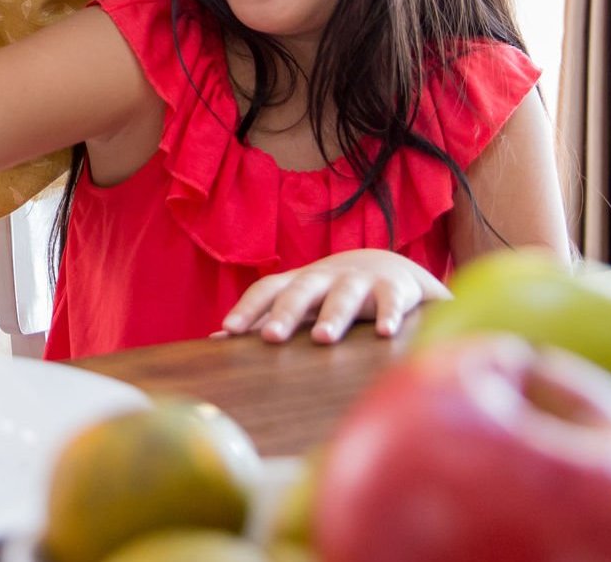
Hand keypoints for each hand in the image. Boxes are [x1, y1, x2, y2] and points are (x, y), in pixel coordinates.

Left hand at [219, 249, 447, 343]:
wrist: (391, 270)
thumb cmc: (332, 295)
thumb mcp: (301, 303)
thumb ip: (265, 319)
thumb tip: (216, 340)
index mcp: (299, 282)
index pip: (268, 289)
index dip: (248, 308)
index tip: (229, 332)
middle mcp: (326, 277)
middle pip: (301, 290)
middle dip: (285, 312)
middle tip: (271, 338)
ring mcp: (361, 280)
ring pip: (344, 294)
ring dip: (332, 315)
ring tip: (322, 338)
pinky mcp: (395, 288)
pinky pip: (391, 299)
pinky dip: (389, 314)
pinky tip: (385, 334)